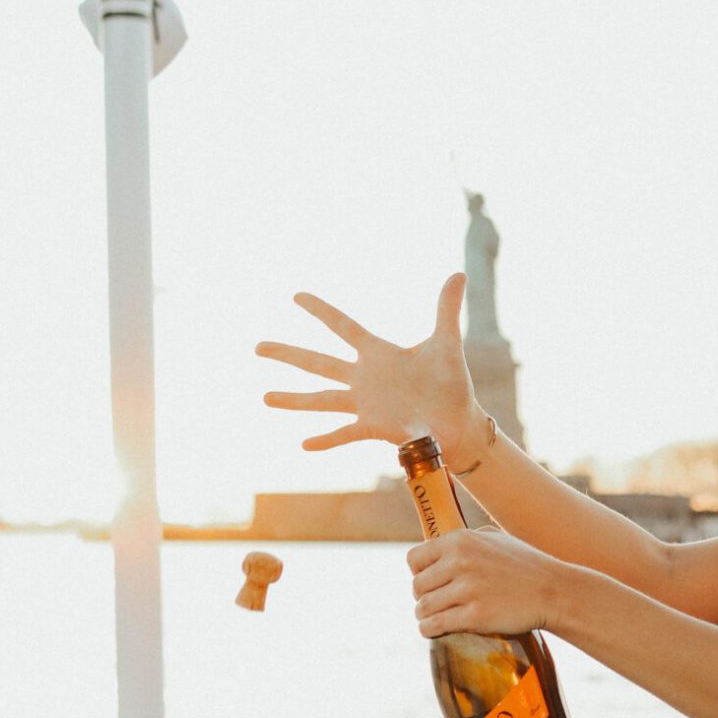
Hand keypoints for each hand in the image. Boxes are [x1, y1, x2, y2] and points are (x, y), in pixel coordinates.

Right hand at [256, 274, 484, 461]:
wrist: (459, 421)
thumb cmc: (451, 383)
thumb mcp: (446, 343)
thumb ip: (446, 309)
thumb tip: (459, 273)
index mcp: (378, 353)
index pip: (343, 327)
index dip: (321, 311)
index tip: (296, 295)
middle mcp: (365, 377)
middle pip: (319, 363)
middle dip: (288, 354)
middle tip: (257, 347)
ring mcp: (365, 403)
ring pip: (322, 399)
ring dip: (294, 399)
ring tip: (265, 397)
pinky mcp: (374, 427)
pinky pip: (345, 433)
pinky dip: (326, 439)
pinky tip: (304, 444)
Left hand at [409, 526, 567, 638]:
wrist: (553, 591)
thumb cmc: (525, 565)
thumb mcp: (496, 538)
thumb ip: (466, 539)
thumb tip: (439, 546)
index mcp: (461, 540)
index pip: (415, 559)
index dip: (419, 573)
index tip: (430, 583)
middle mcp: (460, 561)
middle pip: (417, 586)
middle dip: (424, 597)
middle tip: (438, 603)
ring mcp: (467, 589)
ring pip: (423, 607)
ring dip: (425, 615)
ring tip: (436, 618)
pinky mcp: (475, 615)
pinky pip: (434, 625)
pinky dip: (429, 630)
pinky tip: (435, 630)